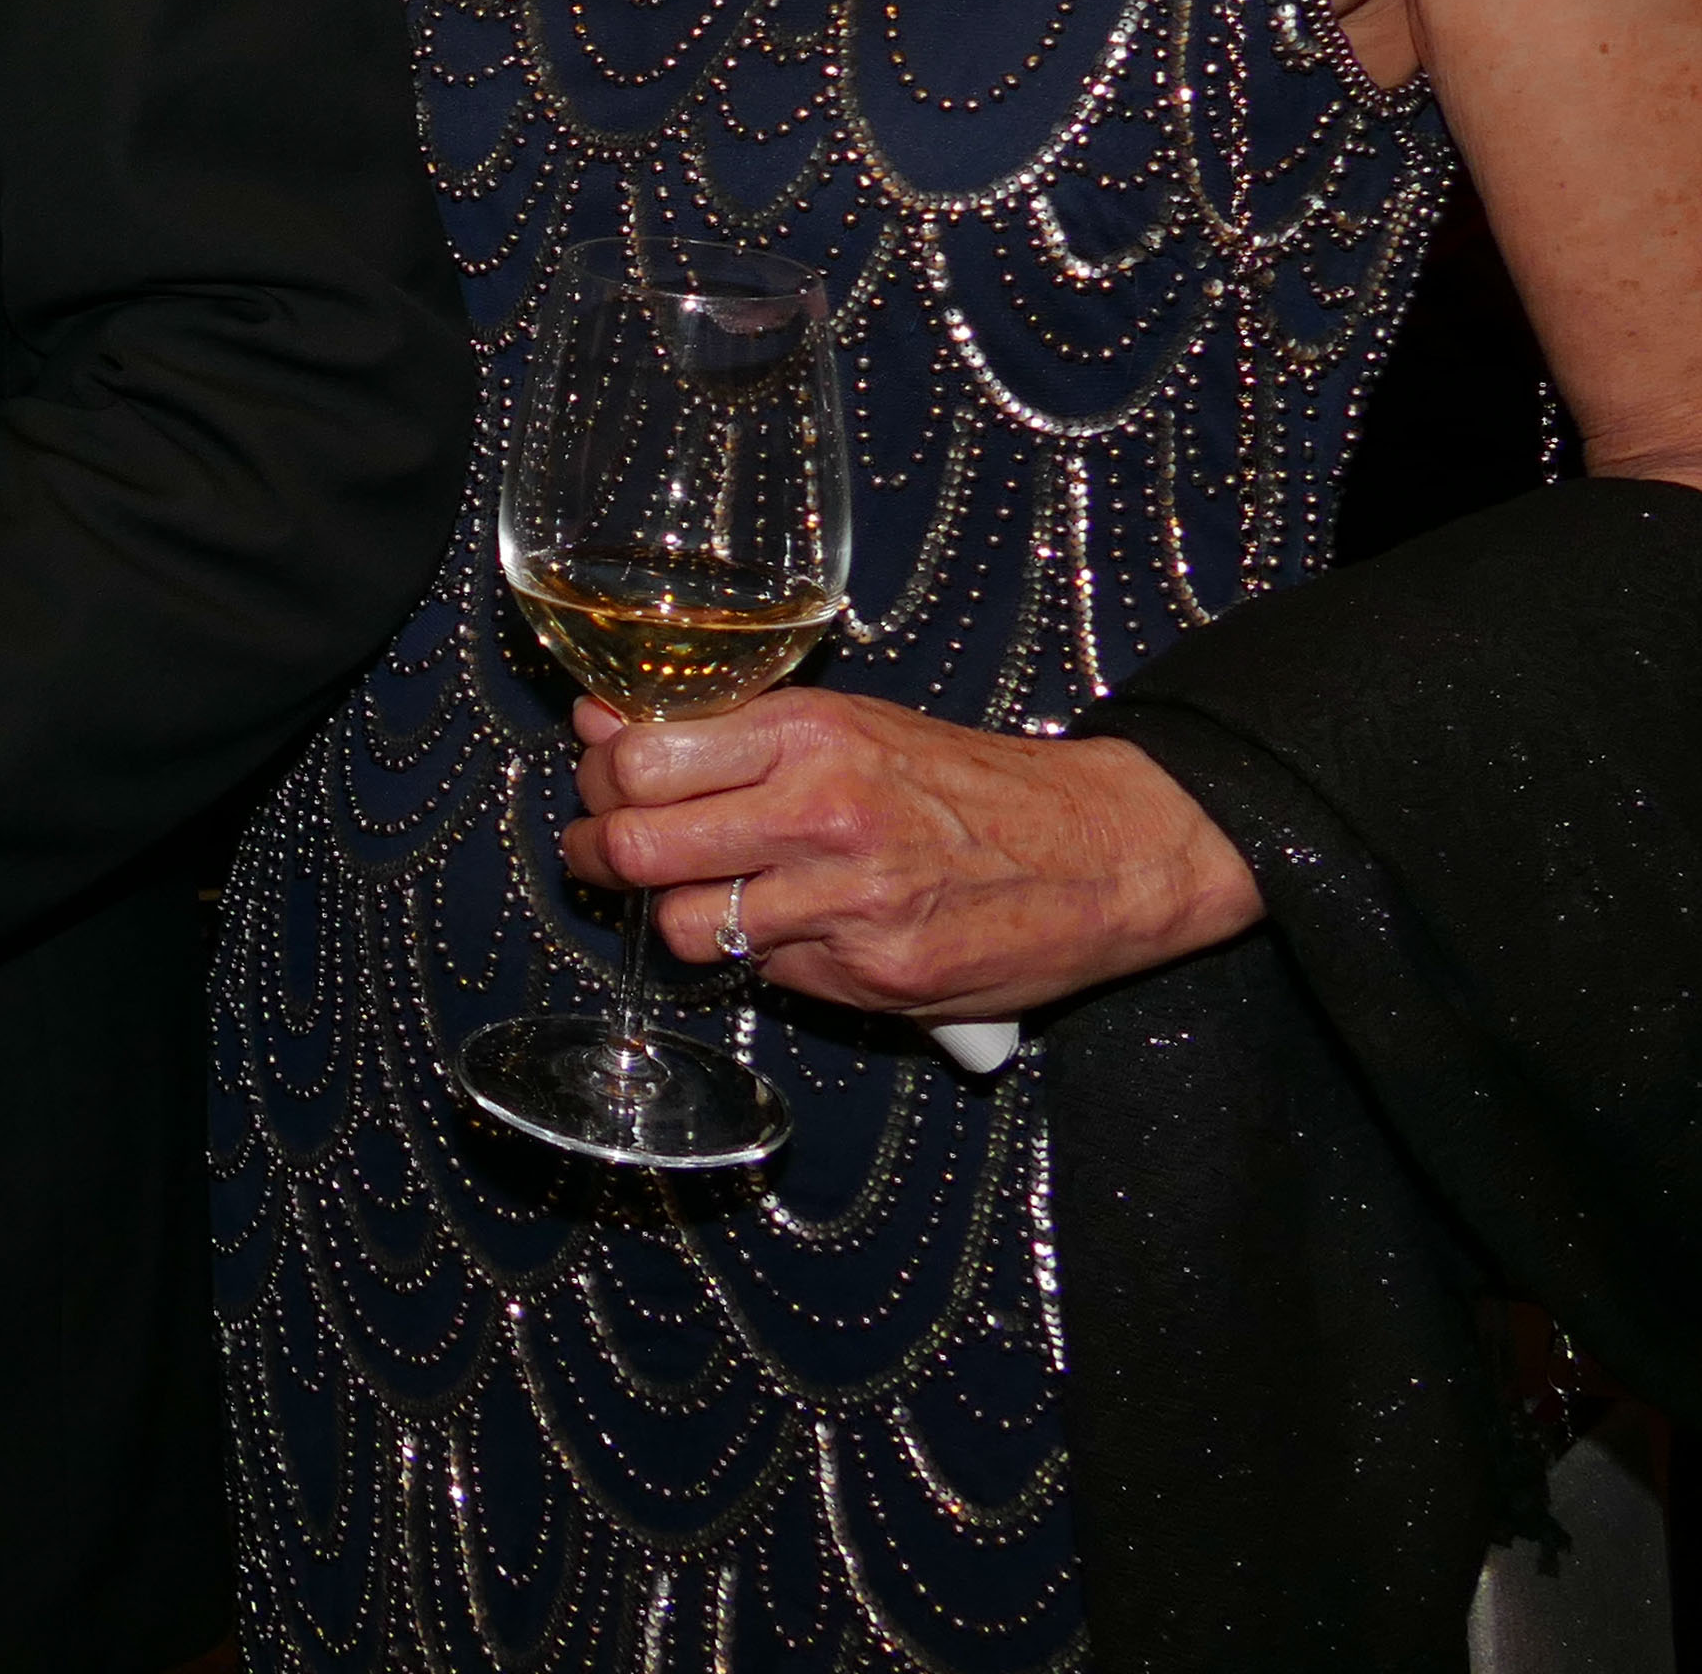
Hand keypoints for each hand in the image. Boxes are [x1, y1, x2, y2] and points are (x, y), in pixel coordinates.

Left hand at [559, 692, 1259, 1024]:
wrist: (1109, 850)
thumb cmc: (970, 781)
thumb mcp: (850, 723)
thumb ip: (728, 729)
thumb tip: (601, 724)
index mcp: (811, 734)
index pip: (639, 758)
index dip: (597, 776)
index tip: (597, 780)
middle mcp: (821, 815)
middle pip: (634, 846)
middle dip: (593, 852)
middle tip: (594, 850)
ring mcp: (847, 905)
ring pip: (680, 925)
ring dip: (670, 912)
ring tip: (692, 893)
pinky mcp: (874, 978)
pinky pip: (759, 971)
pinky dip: (752, 953)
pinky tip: (781, 926)